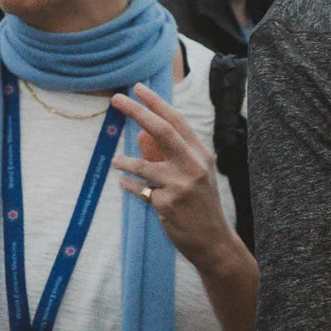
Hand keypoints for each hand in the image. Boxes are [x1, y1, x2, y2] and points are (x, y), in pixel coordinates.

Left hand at [110, 84, 243, 274]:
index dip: (156, 102)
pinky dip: (130, 186)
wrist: (214, 241)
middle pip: (160, 131)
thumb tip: (140, 138)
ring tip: (116, 161)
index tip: (137, 88)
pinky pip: (140, 190)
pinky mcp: (168, 204)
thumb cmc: (201, 205)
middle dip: (136, 112)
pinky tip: (125, 185)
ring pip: (144, 164)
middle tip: (116, 100)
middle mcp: (193, 165)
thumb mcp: (194, 175)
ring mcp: (180, 185)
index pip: (176, 121)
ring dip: (125, 161)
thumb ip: (171, 156)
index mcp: (200, 154)